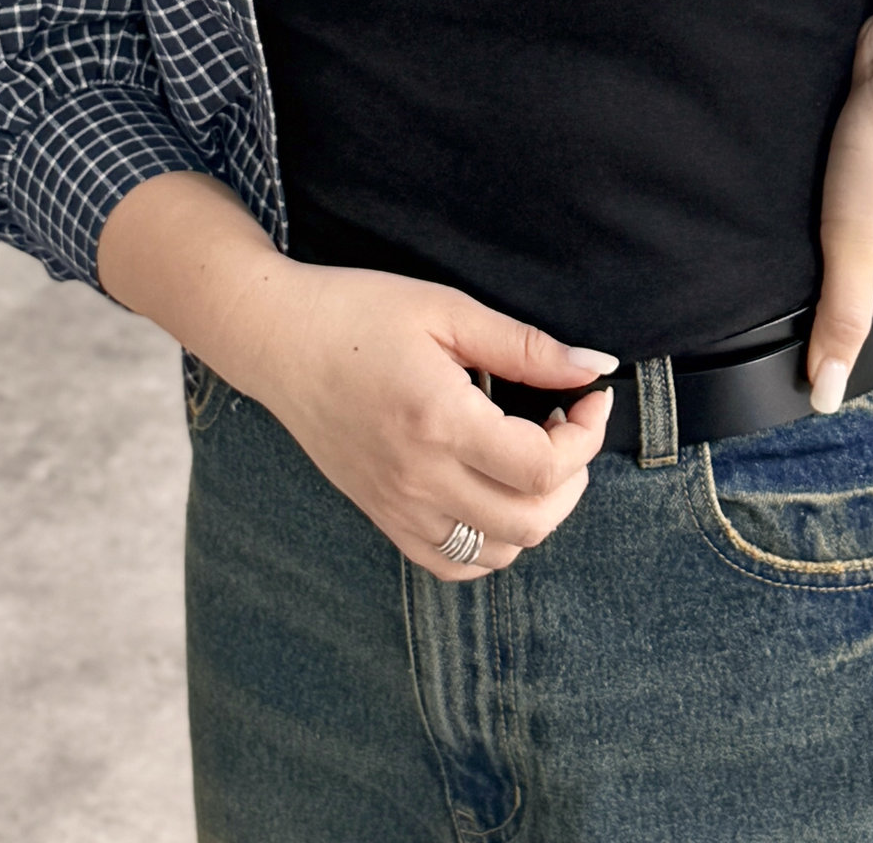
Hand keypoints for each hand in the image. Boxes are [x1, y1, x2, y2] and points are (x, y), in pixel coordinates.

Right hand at [230, 261, 617, 581]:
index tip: (590, 397)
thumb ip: (525, 345)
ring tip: (533, 455)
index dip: (587, 436)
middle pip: (532, 520)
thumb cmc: (360, 312)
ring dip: (538, 511)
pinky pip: (454, 563)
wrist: (278, 339)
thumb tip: (595, 368)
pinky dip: (493, 541)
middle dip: (574, 476)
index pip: (542, 467)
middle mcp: (419, 478)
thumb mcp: (447, 310)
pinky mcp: (383, 517)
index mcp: (438, 421)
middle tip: (567, 424)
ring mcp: (398, 506)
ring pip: (499, 552)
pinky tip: (495, 489)